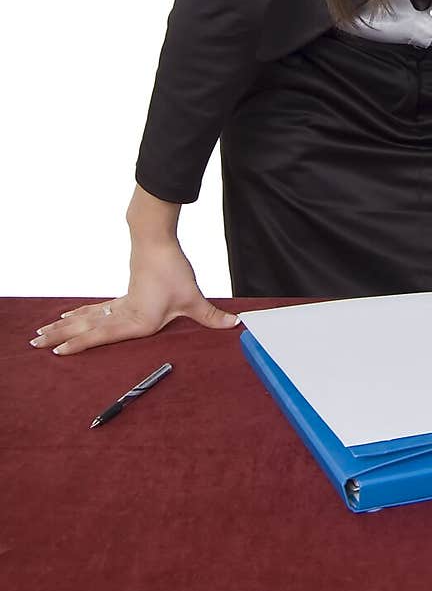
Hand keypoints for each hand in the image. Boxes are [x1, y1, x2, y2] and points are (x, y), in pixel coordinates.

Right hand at [28, 238, 239, 354]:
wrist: (156, 240)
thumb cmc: (172, 269)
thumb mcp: (193, 297)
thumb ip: (211, 316)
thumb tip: (235, 324)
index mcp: (137, 321)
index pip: (103, 336)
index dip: (80, 343)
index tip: (59, 351)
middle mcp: (123, 314)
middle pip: (87, 327)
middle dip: (62, 336)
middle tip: (36, 343)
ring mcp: (120, 304)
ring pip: (87, 319)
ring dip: (65, 326)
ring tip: (42, 333)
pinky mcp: (123, 296)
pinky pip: (96, 310)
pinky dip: (80, 315)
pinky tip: (69, 317)